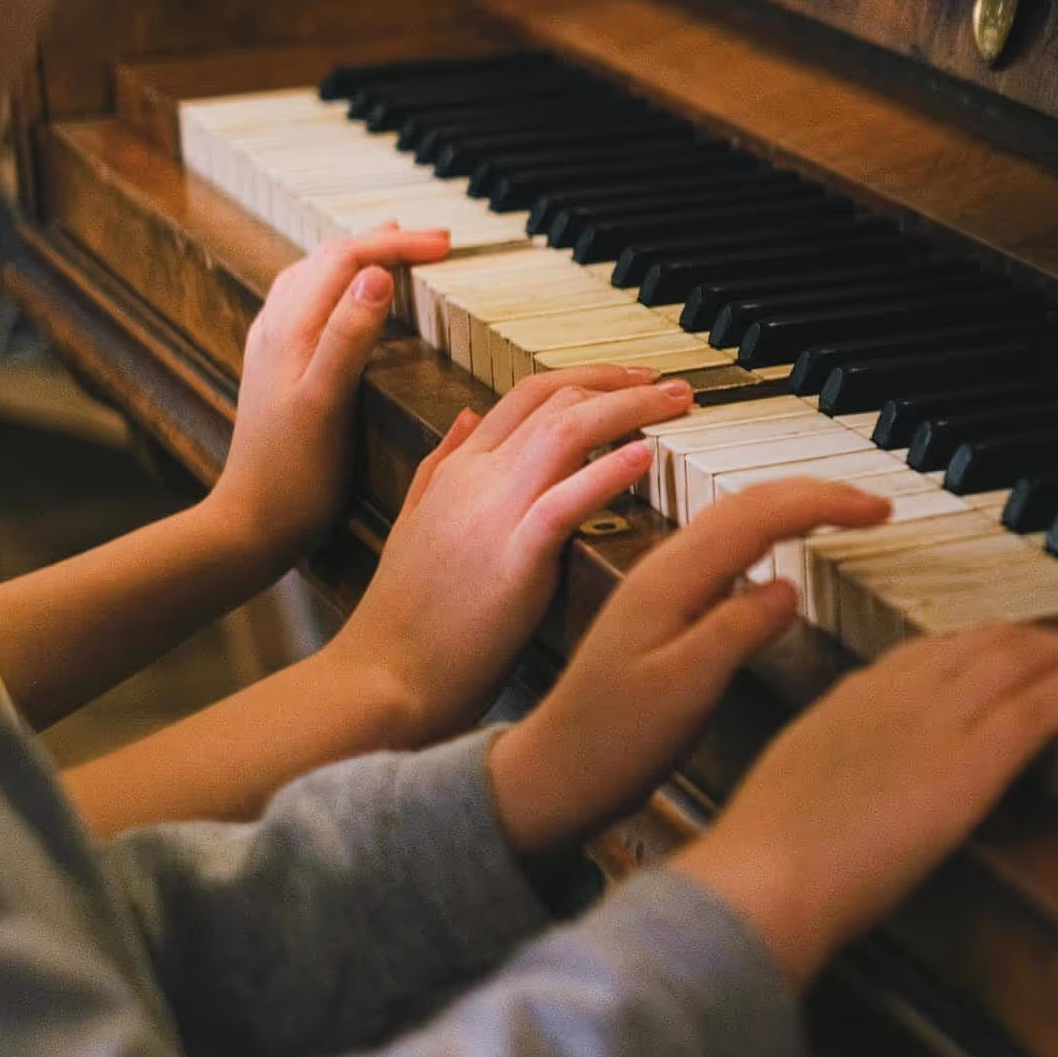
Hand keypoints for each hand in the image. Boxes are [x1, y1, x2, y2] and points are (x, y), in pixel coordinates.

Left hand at [206, 226, 452, 566]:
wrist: (253, 522)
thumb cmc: (295, 473)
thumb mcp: (327, 401)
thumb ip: (349, 335)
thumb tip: (377, 275)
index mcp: (290, 330)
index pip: (345, 258)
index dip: (398, 244)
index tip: (447, 246)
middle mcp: (276, 328)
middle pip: (329, 258)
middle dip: (383, 242)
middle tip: (437, 243)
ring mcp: (274, 347)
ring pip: (315, 277)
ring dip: (359, 256)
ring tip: (397, 250)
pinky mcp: (279, 367)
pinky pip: (310, 303)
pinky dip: (341, 284)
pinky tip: (354, 300)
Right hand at [325, 367, 694, 741]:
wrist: (381, 678)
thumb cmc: (406, 616)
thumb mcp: (414, 522)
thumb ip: (441, 464)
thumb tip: (464, 415)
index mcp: (458, 470)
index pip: (527, 394)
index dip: (588, 378)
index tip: (633, 380)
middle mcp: (475, 479)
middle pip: (554, 401)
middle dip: (620, 384)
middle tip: (673, 388)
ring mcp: (492, 516)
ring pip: (564, 432)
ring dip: (628, 410)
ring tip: (675, 405)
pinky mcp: (513, 560)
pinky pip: (563, 502)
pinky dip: (607, 473)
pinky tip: (645, 456)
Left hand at [488, 479, 895, 861]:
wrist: (550, 776)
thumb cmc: (610, 744)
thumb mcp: (683, 691)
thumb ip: (736, 632)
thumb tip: (789, 587)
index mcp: (670, 580)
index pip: (758, 513)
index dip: (825, 502)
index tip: (877, 509)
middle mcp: (663, 570)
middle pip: (746, 501)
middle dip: (817, 492)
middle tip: (874, 504)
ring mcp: (660, 586)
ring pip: (734, 518)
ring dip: (793, 506)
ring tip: (842, 513)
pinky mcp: (662, 607)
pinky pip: (724, 548)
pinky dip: (768, 533)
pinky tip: (782, 551)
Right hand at [674, 620, 1057, 987]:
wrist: (767, 879)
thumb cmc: (767, 859)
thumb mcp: (796, 785)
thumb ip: (835, 767)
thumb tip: (854, 782)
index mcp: (853, 697)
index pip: (931, 652)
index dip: (979, 646)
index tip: (1006, 647)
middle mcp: (901, 693)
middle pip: (984, 643)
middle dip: (1034, 638)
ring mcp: (940, 721)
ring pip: (1022, 661)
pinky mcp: (973, 759)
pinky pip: (1042, 704)